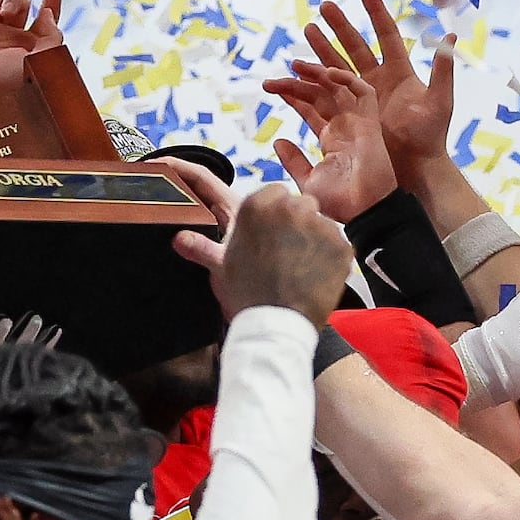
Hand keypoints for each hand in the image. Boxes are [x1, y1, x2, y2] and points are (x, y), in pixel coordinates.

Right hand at [212, 182, 353, 323]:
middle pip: (300, 204)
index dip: (273, 212)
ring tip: (299, 266)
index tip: (271, 231)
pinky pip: (337, 244)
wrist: (277, 326)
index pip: (274, 193)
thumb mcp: (221, 268)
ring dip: (313, 238)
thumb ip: (200, 247)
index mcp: (257, 205)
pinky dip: (330, 257)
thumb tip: (179, 239)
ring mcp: (319, 225)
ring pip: (320, 222)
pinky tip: (315, 274)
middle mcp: (290, 208)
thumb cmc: (247, 295)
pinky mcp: (340, 245)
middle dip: (295, 222)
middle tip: (284, 251)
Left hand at [265, 59, 393, 222]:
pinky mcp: (370, 124)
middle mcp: (345, 128)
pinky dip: (348, 79)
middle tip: (272, 80)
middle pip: (320, 95)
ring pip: (339, 88)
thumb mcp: (307, 180)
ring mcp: (358, 124)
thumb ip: (294, 160)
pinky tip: (327, 73)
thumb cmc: (339, 205)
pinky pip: (363, 93)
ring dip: (318, 72)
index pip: (310, 108)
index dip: (292, 95)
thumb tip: (278, 141)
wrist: (364, 214)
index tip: (269, 86)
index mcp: (332, 140)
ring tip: (295, 65)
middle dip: (297, 83)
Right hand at [305, 0, 458, 189]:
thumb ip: (443, 70)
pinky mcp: (350, 112)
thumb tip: (450, 36)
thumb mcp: (440, 101)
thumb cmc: (431, 135)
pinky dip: (315, 80)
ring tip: (307, 30)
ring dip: (322, 48)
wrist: (415, 167)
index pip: (386, 35)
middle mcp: (379, 79)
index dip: (375, 12)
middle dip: (340, 25)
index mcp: (400, 72)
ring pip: (338, 64)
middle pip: (356, 45)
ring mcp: (362, 95)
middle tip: (325, 6)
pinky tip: (299, 69)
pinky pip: (329, 91)